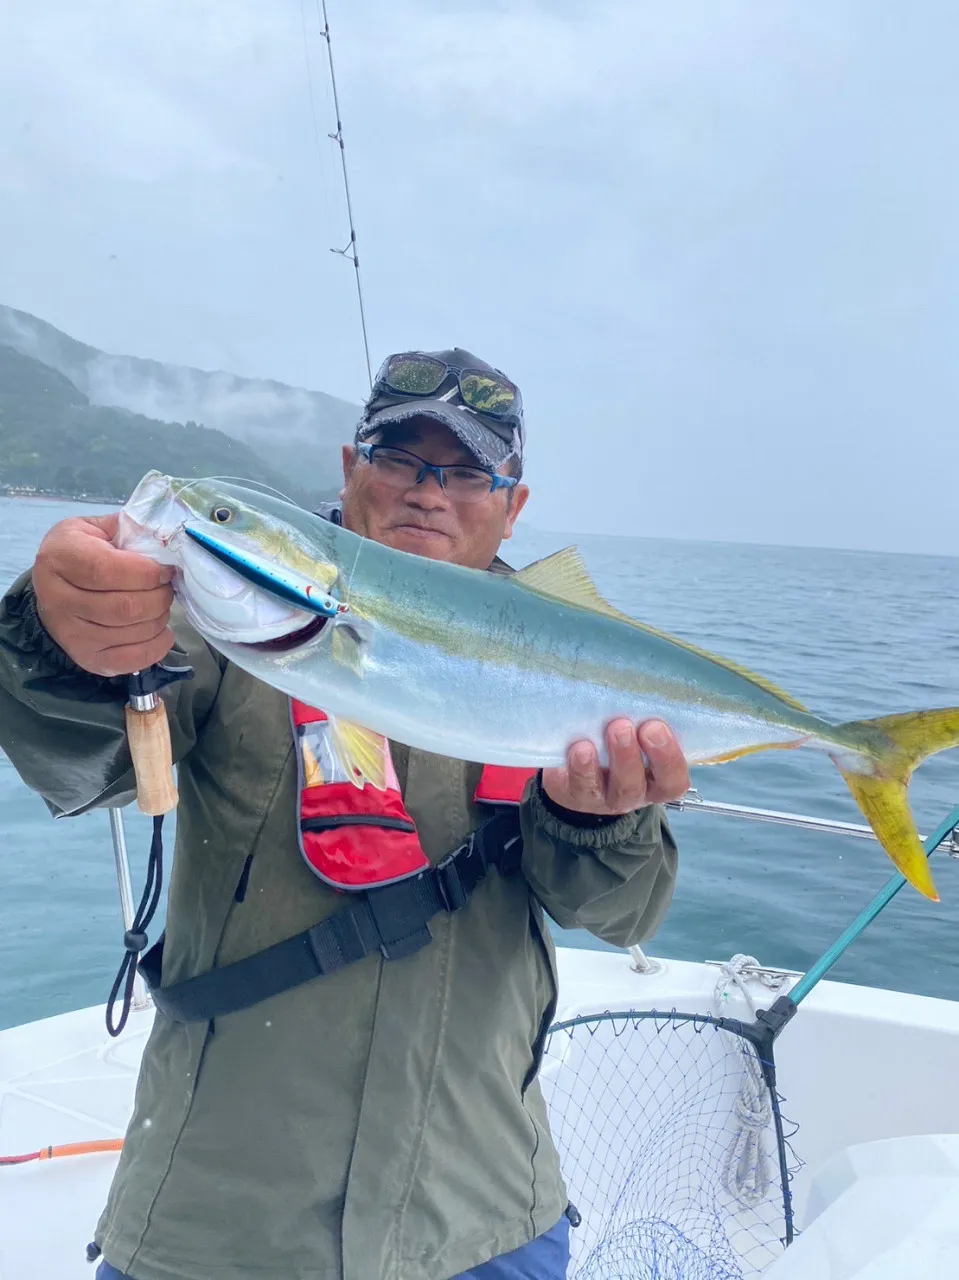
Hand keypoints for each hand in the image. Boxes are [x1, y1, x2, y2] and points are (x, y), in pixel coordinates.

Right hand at [32, 513, 174, 676]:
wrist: (53, 592)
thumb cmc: (80, 554)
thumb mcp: (95, 529)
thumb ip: (128, 528)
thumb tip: (166, 538)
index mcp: (59, 558)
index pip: (106, 570)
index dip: (146, 571)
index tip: (165, 570)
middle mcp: (58, 599)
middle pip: (125, 606)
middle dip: (159, 596)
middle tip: (166, 587)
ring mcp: (71, 635)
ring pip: (132, 632)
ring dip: (160, 618)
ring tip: (159, 605)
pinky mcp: (87, 658)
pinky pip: (133, 659)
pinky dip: (158, 645)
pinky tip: (160, 630)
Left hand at [541, 718, 689, 815]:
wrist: (583, 765)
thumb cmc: (620, 741)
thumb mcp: (640, 731)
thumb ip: (646, 716)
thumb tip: (651, 675)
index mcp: (656, 780)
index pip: (673, 779)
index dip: (668, 757)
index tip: (657, 725)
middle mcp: (630, 793)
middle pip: (633, 785)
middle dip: (627, 756)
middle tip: (622, 726)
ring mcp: (598, 797)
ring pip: (598, 788)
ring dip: (592, 766)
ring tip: (588, 743)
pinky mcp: (570, 794)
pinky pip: (570, 785)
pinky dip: (573, 767)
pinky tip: (574, 747)